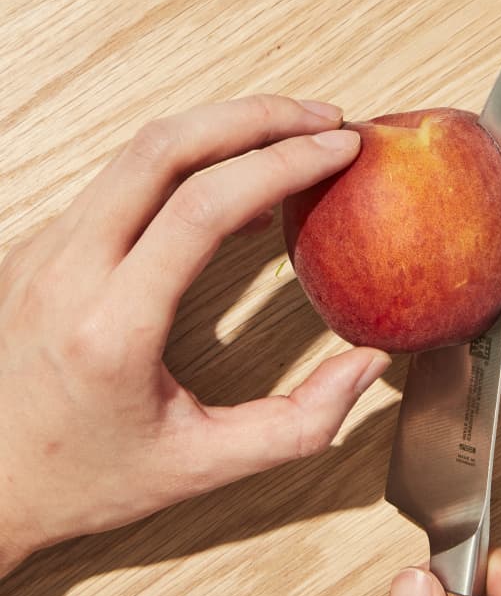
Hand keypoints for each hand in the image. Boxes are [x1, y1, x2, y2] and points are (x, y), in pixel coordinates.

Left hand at [0, 95, 390, 575]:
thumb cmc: (87, 478)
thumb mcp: (203, 467)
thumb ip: (299, 423)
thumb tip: (368, 363)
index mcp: (110, 328)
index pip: (201, 207)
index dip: (282, 163)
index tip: (337, 149)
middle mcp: (65, 273)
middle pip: (162, 147)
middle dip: (254, 117)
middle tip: (321, 117)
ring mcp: (42, 252)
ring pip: (136, 153)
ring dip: (219, 131)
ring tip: (286, 137)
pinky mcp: (38, 248)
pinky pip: (118, 182)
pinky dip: (184, 165)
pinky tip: (229, 185)